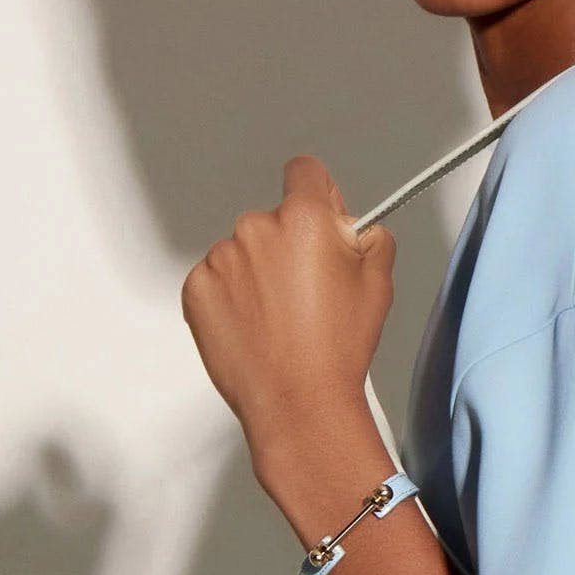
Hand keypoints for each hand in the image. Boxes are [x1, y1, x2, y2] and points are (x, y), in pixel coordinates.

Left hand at [179, 155, 394, 466]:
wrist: (298, 403)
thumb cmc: (336, 350)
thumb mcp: (379, 283)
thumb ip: (370, 236)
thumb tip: (354, 226)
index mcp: (303, 218)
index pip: (304, 172)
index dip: (318, 198)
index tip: (320, 223)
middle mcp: (256, 229)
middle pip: (273, 220)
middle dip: (289, 246)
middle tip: (308, 293)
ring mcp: (220, 259)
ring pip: (242, 252)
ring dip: (257, 274)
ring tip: (280, 319)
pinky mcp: (196, 290)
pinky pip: (216, 280)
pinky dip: (231, 299)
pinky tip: (256, 328)